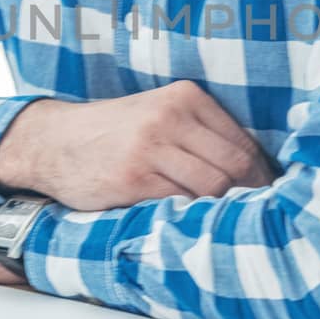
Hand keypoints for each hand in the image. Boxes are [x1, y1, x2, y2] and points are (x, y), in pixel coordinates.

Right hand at [0, 81, 275, 209]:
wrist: (53, 142)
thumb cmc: (115, 133)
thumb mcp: (159, 114)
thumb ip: (200, 133)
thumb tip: (255, 171)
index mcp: (185, 96)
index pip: (243, 141)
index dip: (261, 174)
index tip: (266, 195)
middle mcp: (170, 117)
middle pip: (234, 165)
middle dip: (248, 194)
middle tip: (251, 215)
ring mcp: (150, 147)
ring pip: (212, 186)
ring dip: (220, 208)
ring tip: (222, 222)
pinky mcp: (133, 178)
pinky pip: (180, 203)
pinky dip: (190, 216)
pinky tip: (189, 222)